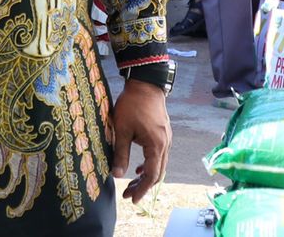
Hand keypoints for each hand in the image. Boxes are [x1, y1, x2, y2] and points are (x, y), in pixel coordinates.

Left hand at [111, 79, 169, 203]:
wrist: (146, 83)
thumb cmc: (132, 105)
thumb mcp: (122, 130)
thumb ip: (120, 154)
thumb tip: (117, 175)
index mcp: (156, 146)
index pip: (151, 175)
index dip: (142, 189)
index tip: (132, 199)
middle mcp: (165, 144)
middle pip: (157, 173)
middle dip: (143, 185)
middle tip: (128, 194)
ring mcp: (166, 138)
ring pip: (159, 164)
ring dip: (146, 175)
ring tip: (131, 182)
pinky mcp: (163, 132)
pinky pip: (159, 154)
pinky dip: (149, 164)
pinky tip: (138, 167)